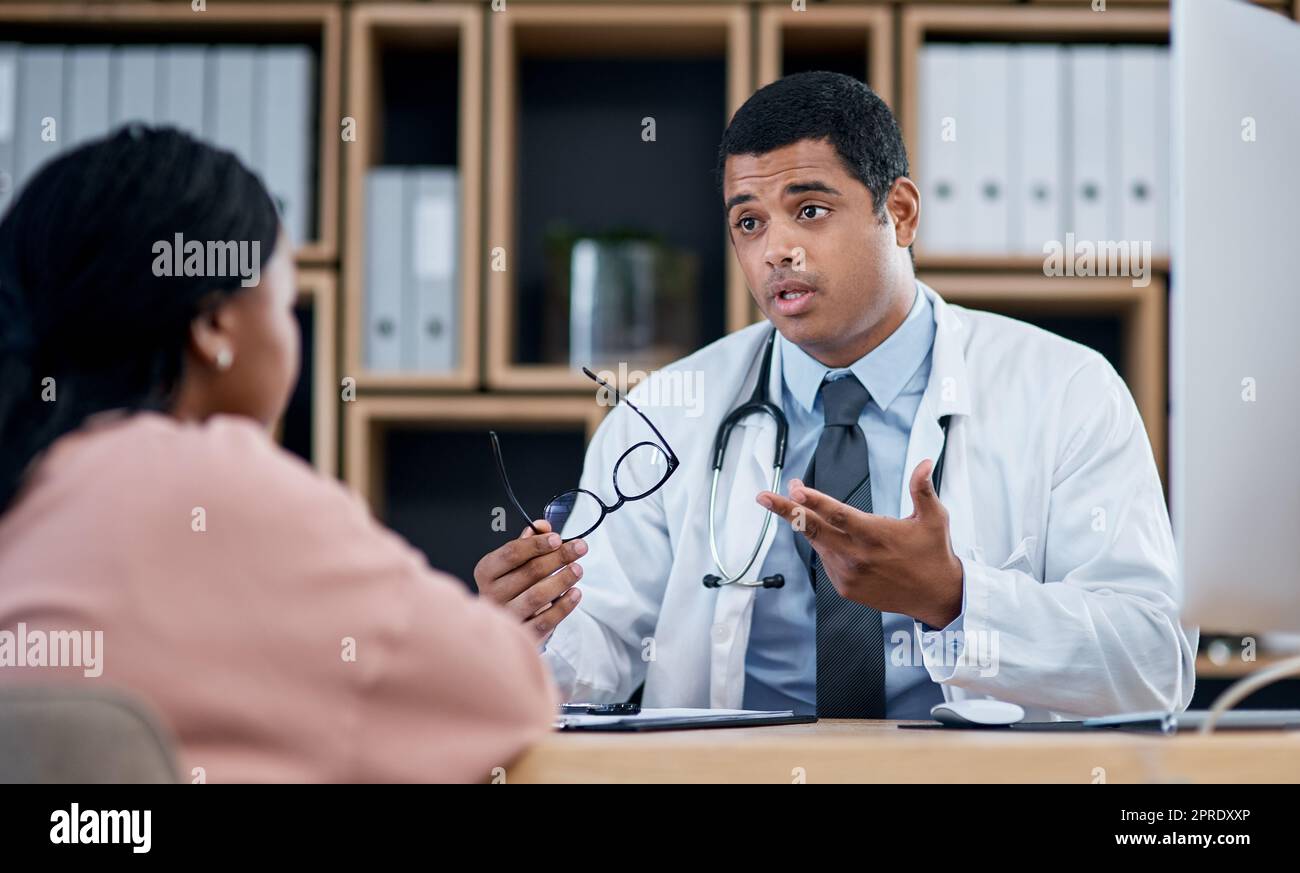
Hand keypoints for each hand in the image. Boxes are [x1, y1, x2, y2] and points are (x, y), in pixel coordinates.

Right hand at [473, 519, 584, 643]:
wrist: (508, 620)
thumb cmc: (514, 585)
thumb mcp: (517, 560)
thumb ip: (529, 541)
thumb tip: (542, 526)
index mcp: (487, 571)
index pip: (512, 553)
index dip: (537, 544)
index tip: (558, 538)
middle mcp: (492, 594)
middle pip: (529, 572)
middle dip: (558, 557)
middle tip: (579, 548)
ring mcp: (506, 616)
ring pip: (537, 596)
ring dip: (562, 580)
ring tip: (578, 569)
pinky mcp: (522, 634)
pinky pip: (545, 620)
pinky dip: (563, 606)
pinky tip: (575, 593)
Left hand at [756, 459, 963, 628]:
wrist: (935, 596)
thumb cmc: (934, 552)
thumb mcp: (934, 518)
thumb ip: (923, 489)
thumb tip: (924, 462)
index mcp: (876, 535)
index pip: (838, 514)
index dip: (815, 501)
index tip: (795, 489)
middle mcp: (857, 556)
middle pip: (813, 529)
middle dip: (786, 511)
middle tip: (763, 496)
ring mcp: (848, 575)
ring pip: (818, 544)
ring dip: (807, 524)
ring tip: (803, 505)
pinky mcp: (845, 588)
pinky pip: (827, 561)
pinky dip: (826, 547)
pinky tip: (839, 540)